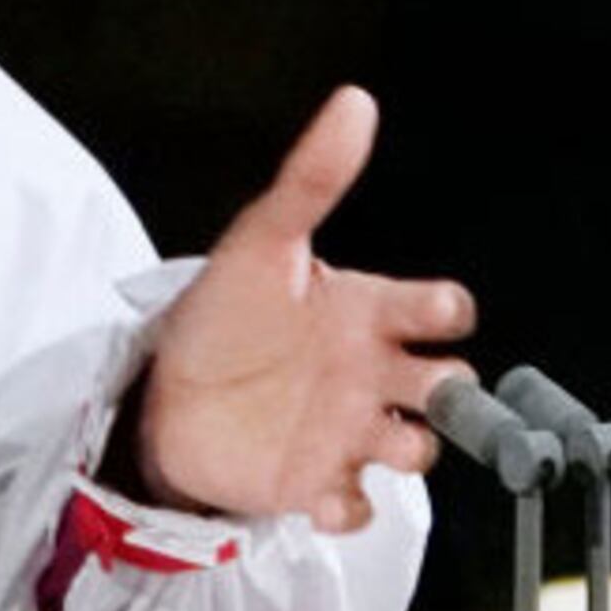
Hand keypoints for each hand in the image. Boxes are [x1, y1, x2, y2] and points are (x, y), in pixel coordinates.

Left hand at [136, 86, 476, 531]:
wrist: (158, 391)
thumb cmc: (219, 313)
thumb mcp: (262, 238)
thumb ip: (312, 176)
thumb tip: (354, 102)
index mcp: (368, 312)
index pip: (445, 310)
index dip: (445, 312)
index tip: (423, 312)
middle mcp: (370, 373)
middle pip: (452, 388)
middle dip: (452, 394)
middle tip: (420, 388)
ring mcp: (347, 431)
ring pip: (416, 451)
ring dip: (405, 448)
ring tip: (365, 435)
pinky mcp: (314, 483)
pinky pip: (359, 508)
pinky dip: (351, 506)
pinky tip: (321, 490)